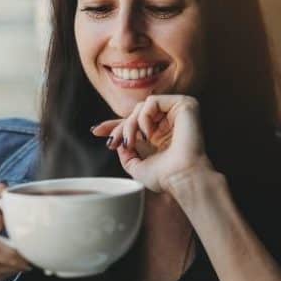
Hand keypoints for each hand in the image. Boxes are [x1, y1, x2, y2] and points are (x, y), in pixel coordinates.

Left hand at [91, 95, 214, 193]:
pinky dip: (144, 117)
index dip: (116, 125)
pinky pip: (152, 101)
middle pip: (137, 112)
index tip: (95, 131)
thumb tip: (117, 143)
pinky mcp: (185, 104)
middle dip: (121, 127)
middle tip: (115, 143)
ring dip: (131, 124)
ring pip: (142, 106)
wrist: (182, 178)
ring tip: (133, 142)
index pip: (137, 122)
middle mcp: (171, 121)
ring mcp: (178, 111)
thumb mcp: (137, 167)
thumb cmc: (165, 177)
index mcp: (163, 133)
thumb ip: (127, 155)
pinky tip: (148, 134)